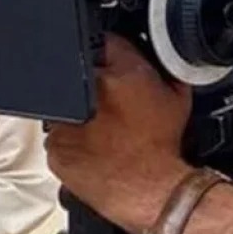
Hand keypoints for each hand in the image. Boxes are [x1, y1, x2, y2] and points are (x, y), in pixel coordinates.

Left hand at [45, 33, 194, 233]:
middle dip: (94, 81)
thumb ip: (161, 68)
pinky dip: (72, 138)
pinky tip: (93, 147)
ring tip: (103, 129)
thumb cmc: (164, 148)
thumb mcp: (177, 96)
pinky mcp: (54, 146)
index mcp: (121, 74)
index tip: (112, 62)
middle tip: (113, 102)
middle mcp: (90, 92)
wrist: (152, 191)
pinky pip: (58, 133)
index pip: (105, 42)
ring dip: (80, 111)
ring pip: (67, 104)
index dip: (110, 51)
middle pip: (83, 71)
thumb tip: (151, 53)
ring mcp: (66, 120)